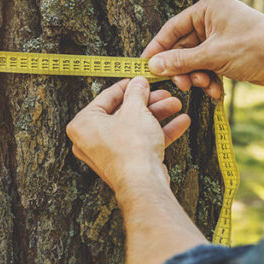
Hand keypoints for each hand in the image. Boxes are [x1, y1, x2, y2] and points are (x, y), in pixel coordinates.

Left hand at [66, 77, 190, 193]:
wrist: (143, 183)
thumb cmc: (131, 149)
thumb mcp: (136, 110)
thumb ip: (136, 93)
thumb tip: (138, 83)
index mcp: (83, 124)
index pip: (106, 97)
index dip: (127, 86)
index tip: (138, 81)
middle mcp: (91, 140)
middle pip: (124, 113)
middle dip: (149, 103)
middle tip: (162, 94)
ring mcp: (108, 154)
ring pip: (135, 127)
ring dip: (158, 115)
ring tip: (175, 105)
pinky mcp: (125, 164)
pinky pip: (141, 142)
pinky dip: (159, 132)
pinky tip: (179, 122)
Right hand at [142, 0, 263, 98]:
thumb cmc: (255, 48)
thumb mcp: (213, 56)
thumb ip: (180, 61)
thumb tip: (153, 66)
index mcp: (209, 8)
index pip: (173, 28)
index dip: (158, 48)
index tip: (146, 66)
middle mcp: (213, 19)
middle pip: (183, 47)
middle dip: (183, 68)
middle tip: (182, 85)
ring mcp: (221, 37)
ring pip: (195, 60)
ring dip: (197, 77)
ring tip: (205, 87)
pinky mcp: (228, 53)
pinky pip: (208, 67)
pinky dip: (209, 80)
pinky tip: (216, 92)